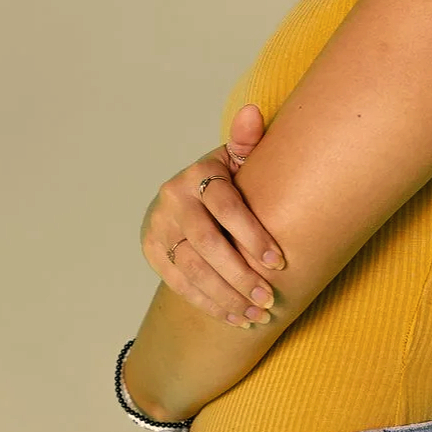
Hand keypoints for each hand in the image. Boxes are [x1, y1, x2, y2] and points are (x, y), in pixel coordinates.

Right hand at [141, 103, 288, 329]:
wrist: (183, 196)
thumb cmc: (225, 180)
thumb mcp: (235, 159)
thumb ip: (247, 141)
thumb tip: (252, 112)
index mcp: (199, 174)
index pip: (226, 207)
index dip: (252, 236)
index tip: (279, 264)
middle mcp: (174, 198)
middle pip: (207, 244)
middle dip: (240, 275)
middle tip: (269, 299)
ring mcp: (159, 225)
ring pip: (192, 268)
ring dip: (225, 297)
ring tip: (256, 316)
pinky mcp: (152, 250)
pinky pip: (179, 283)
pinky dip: (208, 304)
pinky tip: (234, 319)